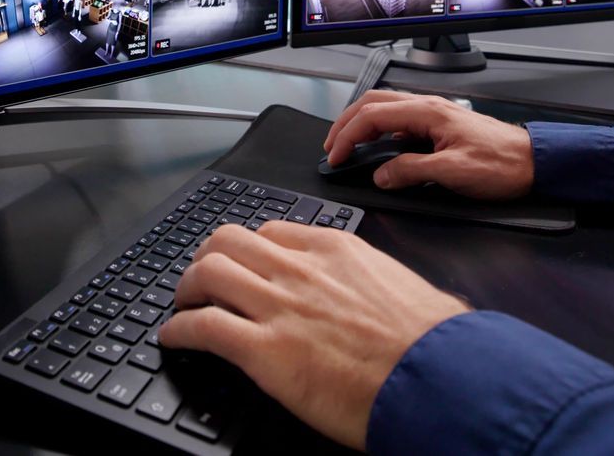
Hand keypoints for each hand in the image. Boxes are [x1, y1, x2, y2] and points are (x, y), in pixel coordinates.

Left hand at [160, 223, 467, 449]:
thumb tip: (386, 294)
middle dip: (207, 259)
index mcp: (336, 250)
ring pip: (207, 273)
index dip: (248, 250)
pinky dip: (179, 331)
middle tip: (201, 280)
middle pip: (227, 240)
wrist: (439, 379)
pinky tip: (174, 338)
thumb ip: (377, 282)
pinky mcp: (263, 350)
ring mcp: (279, 306)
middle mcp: (301, 269)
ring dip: (186, 290)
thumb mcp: (405, 290)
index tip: (242, 264)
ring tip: (183, 305)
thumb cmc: (433, 344)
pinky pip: (202, 327)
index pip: (272, 232)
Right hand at [324, 89, 534, 198]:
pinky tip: (381, 149)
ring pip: (387, 110)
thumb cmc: (503, 164)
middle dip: (347, 123)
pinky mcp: (442, 127)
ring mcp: (435, 115)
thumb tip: (381, 175)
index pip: (372, 116)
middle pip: (374, 104)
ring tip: (349, 145)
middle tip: (333, 147)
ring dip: (363, 124)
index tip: (336, 156)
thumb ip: (411, 171)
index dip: (348, 135)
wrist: (534, 162)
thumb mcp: (452, 173)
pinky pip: (402, 122)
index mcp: (428, 112)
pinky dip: (381, 132)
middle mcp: (429, 107)